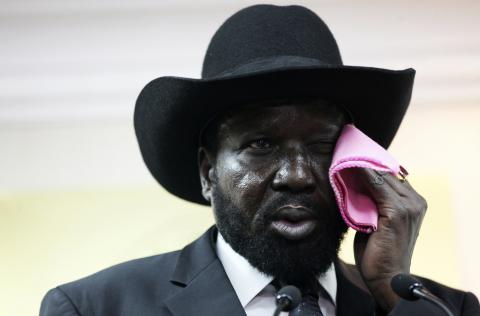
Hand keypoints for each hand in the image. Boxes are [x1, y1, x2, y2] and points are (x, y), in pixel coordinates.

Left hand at [353, 169, 426, 312]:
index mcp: (414, 202)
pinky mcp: (397, 212)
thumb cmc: (379, 252)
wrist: (386, 277)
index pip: (391, 175)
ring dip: (361, 166)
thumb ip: (373, 203)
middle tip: (343, 152)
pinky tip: (347, 167)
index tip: (351, 156)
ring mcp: (409, 206)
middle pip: (387, 172)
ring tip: (342, 156)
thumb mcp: (377, 222)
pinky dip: (362, 175)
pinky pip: (376, 185)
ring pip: (381, 176)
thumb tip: (355, 185)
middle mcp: (415, 201)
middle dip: (365, 163)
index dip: (371, 165)